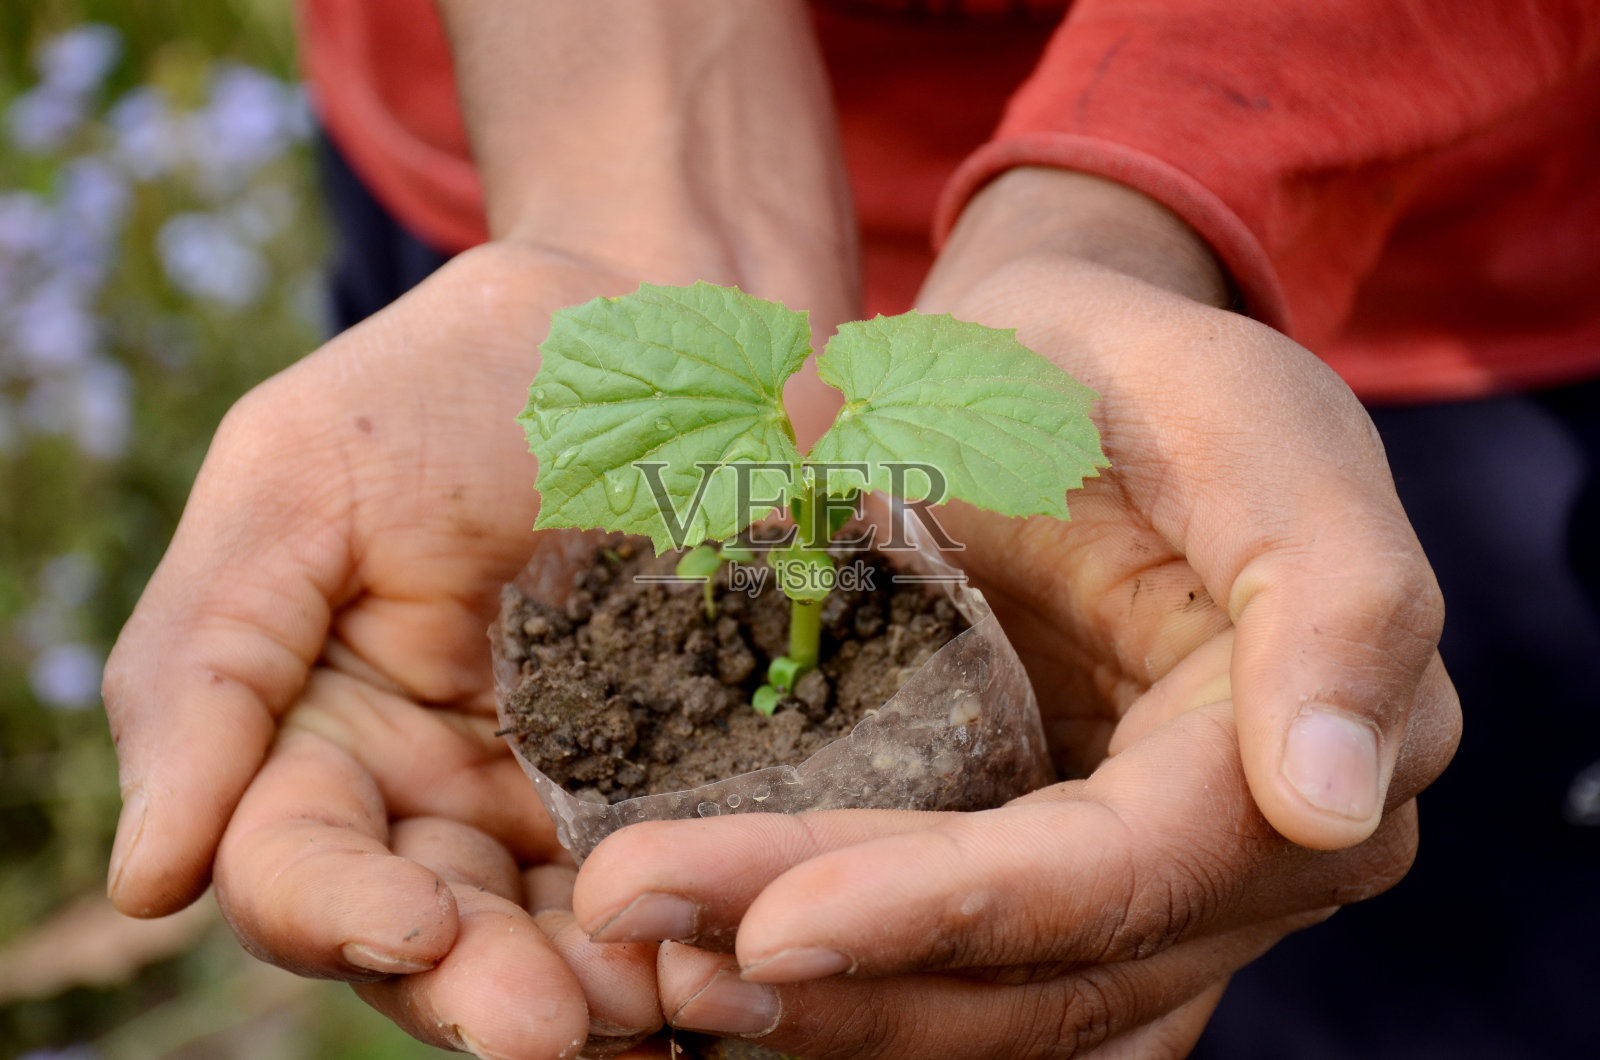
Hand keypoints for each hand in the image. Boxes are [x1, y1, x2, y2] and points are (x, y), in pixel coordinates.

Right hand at [104, 244, 671, 1054]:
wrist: (648, 331)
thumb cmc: (450, 382)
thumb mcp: (295, 480)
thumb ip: (209, 660)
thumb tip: (147, 882)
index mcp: (310, 736)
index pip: (295, 868)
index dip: (341, 914)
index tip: (418, 923)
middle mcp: (427, 798)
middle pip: (433, 941)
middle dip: (488, 991)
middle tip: (560, 1024)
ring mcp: (555, 802)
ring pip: (557, 941)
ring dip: (602, 991)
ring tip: (670, 1001)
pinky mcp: (675, 787)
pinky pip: (676, 883)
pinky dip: (696, 928)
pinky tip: (735, 955)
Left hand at [561, 171, 1460, 1056]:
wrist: (1054, 374)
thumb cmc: (1134, 369)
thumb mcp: (1241, 416)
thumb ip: (1333, 591)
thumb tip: (1328, 808)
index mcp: (1304, 753)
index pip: (1125, 876)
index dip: (955, 914)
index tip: (772, 928)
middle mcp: (1241, 860)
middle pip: (1039, 968)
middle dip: (850, 979)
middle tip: (653, 943)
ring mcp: (1142, 887)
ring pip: (995, 1006)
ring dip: (831, 1016)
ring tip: (658, 971)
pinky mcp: (1049, 881)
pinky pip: (959, 978)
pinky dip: (852, 994)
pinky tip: (718, 976)